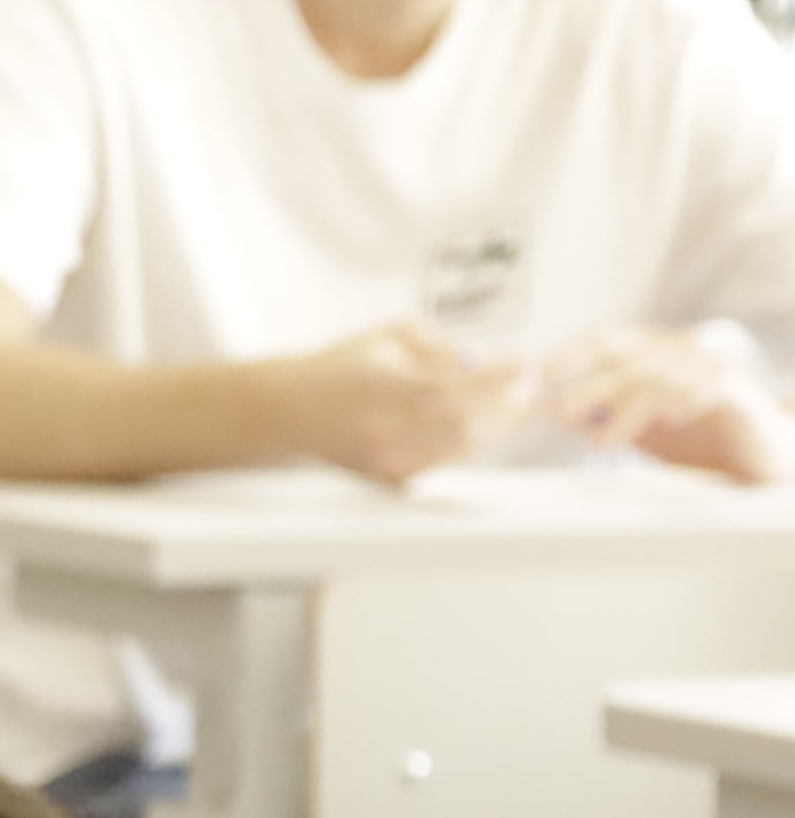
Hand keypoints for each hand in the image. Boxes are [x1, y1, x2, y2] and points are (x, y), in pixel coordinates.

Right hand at [270, 321, 522, 483]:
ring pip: (465, 447)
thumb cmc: (336, 370)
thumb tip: (484, 364)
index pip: (461, 391)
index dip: (502, 381)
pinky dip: (473, 441)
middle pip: (471, 426)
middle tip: (528, 386)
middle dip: (508, 405)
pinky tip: (483, 424)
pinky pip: (449, 460)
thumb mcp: (388, 338)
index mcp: (384, 391)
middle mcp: (387, 432)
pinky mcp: (393, 478)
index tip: (524, 367)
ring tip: (514, 404)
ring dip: (497, 425)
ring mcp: (391, 461)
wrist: (289, 411)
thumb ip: (439, 349)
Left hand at [541, 323, 786, 481]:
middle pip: (631, 359)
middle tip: (563, 412)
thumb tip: (540, 408)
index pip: (608, 342)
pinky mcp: (736, 391)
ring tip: (603, 443)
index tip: (542, 373)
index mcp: (652, 351)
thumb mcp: (631, 426)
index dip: (574, 354)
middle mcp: (680, 351)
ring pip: (662, 380)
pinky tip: (669, 423)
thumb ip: (590, 414)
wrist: (754, 457)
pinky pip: (707, 389)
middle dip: (593, 385)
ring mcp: (710, 368)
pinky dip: (684, 402)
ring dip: (629, 411)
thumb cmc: (689, 438)